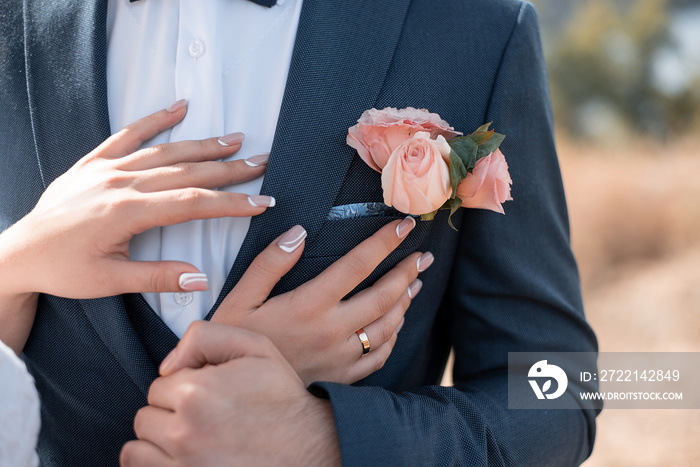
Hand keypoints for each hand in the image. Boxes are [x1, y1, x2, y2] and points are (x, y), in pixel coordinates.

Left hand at [1, 100, 271, 298]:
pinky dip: (155, 119)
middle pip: (187, 172)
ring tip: (235, 140)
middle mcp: (121, 183)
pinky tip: (180, 107)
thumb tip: (201, 279)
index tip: (260, 202)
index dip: (230, 203)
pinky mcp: (94, 162)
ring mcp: (107, 168)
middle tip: (261, 163)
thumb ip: (157, 278)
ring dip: (203, 145)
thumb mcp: (109, 282)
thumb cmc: (61, 270)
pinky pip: (129, 134)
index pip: (192, 204)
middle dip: (229, 169)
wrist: (18, 252)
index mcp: (127, 212)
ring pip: (165, 151)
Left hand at [121, 321, 340, 466]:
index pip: (159, 384)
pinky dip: (156, 462)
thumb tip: (167, 365)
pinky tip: (183, 456)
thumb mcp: (255, 347)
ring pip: (138, 446)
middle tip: (204, 416)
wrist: (307, 448)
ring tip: (192, 437)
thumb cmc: (281, 398)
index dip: (183, 386)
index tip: (208, 394)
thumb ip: (204, 337)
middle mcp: (184, 431)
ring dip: (159, 440)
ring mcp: (182, 464)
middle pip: (146, 416)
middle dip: (169, 413)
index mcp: (197, 392)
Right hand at [211, 217, 432, 385]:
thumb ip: (269, 264)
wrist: (235, 395)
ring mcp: (341, 357)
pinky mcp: (342, 377)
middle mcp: (332, 330)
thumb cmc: (234, 341)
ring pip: (386, 326)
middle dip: (407, 271)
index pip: (357, 265)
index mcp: (309, 305)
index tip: (404, 225)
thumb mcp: (240, 298)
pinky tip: (397, 322)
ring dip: (405, 301)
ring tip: (416, 282)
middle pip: (383, 296)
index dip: (384, 242)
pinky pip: (379, 355)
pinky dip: (393, 335)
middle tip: (423, 255)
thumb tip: (299, 232)